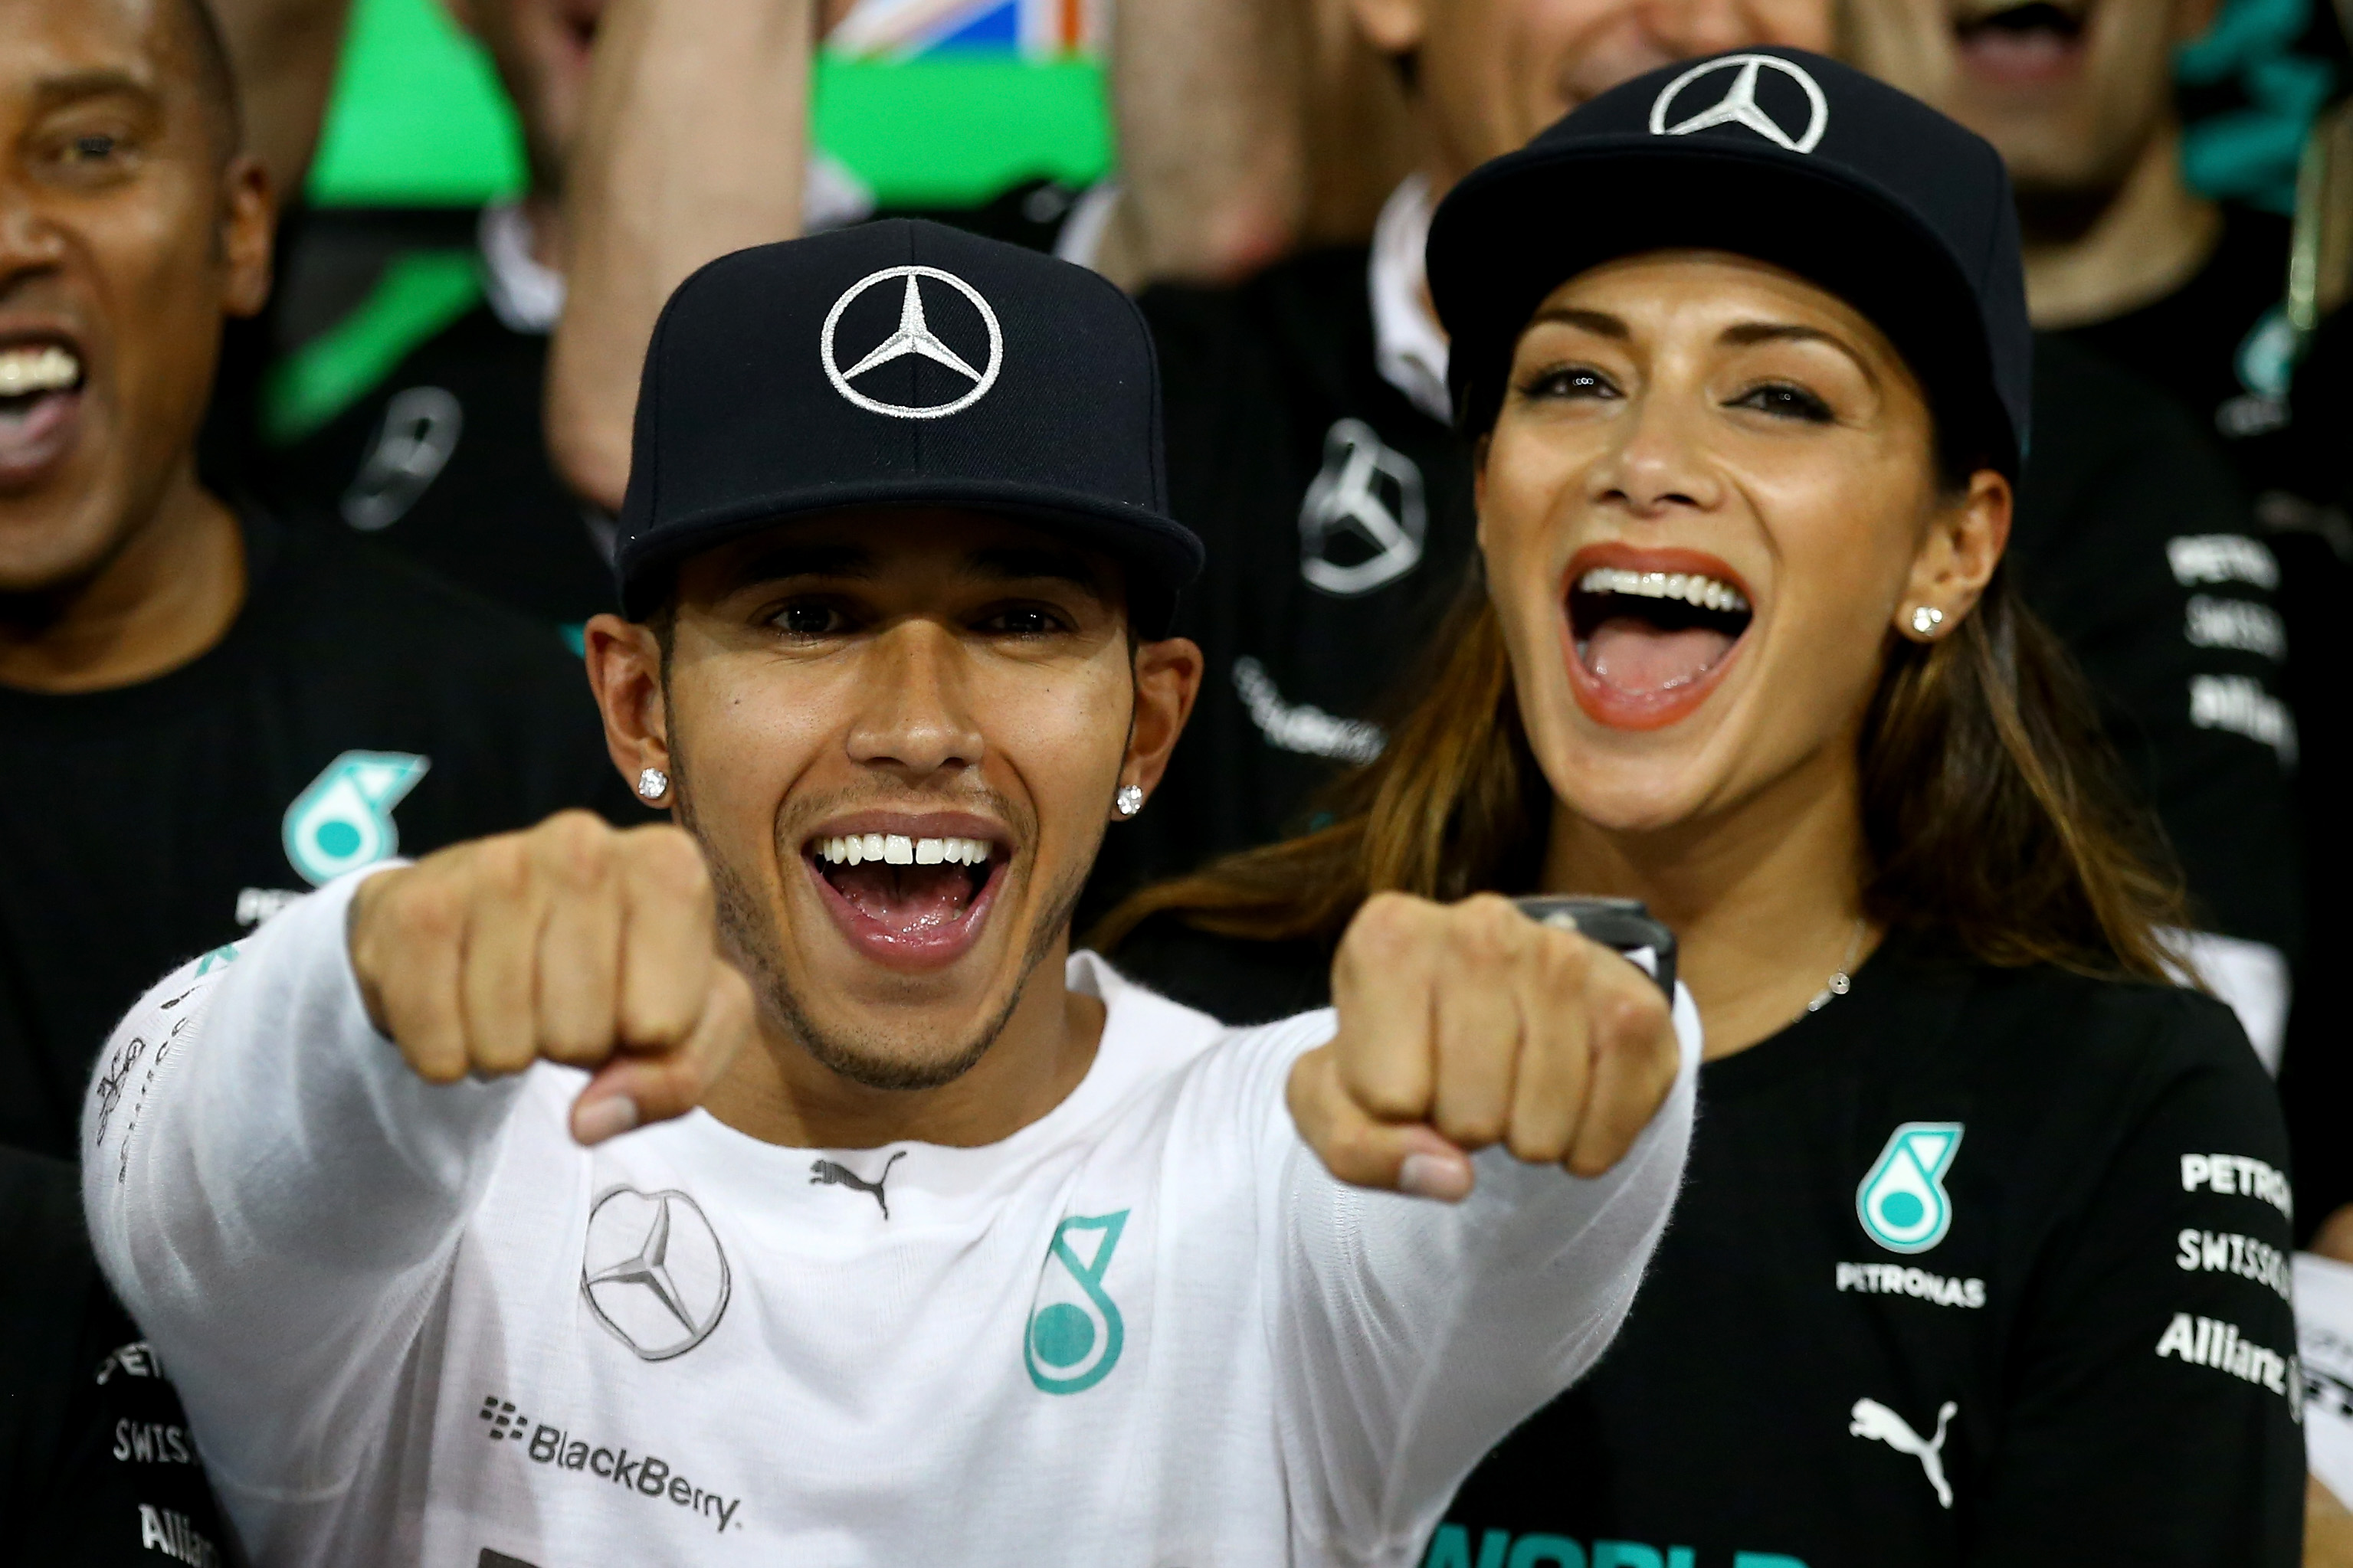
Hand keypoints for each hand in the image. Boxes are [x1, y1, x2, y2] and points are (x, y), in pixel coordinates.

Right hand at [347, 812, 756, 1145]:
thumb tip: (589, 1119)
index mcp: (666, 866)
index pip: (660, 1027)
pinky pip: (436, 1048)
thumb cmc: (616, 969)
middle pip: (580, 1036)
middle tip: (560, 1002)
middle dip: (572, 1047)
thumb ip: (675, 1079)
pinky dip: (446, 1056)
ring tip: (513, 1000)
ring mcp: (492, 863)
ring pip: (506, 1046)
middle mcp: (582, 845)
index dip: (642, 1041)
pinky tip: (459, 1003)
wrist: (493, 917)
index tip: (630, 1000)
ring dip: (507, 1052)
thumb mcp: (690, 1026)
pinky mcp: (414, 903)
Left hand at [1287, 892, 1678, 1200]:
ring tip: (1511, 1086)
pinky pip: (1607, 1130)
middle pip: (1469, 1119)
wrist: (1494, 1006)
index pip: (1386, 1098)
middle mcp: (1481, 925)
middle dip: (1462, 1128)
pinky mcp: (1637, 1003)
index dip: (1393, 1111)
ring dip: (1523, 1139)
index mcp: (1389, 937)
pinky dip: (1585, 1147)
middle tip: (1464, 1083)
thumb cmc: (1400, 1052)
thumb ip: (1356, 1148)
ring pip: (1539, 1133)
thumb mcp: (1336, 1100)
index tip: (1403, 1072)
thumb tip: (1453, 1176)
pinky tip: (1565, 1100)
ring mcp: (1568, 957)